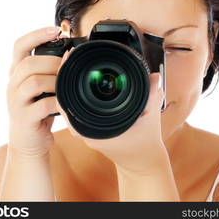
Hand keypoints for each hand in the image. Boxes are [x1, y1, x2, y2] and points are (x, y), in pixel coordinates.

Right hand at [6, 22, 68, 157]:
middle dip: (52, 62)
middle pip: (29, 63)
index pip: (19, 46)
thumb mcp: (42, 87)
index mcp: (17, 72)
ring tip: (68, 86)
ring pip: (34, 82)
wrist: (28, 142)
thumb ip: (50, 70)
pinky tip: (66, 103)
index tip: (56, 29)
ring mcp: (16, 102)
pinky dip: (58, 102)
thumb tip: (71, 52)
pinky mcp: (24, 119)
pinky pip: (42, 105)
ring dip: (56, 81)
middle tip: (68, 67)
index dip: (36, 35)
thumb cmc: (39, 110)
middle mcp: (13, 84)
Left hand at [56, 48, 167, 173]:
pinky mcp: (88, 126)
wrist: (142, 162)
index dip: (65, 78)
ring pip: (68, 102)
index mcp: (94, 130)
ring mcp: (85, 129)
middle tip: (68, 56)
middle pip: (64, 99)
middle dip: (66, 76)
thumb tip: (153, 76)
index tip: (68, 59)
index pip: (68, 102)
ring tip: (71, 62)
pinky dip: (76, 91)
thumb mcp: (151, 117)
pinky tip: (79, 77)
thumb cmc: (145, 143)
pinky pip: (76, 106)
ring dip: (69, 83)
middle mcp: (85, 130)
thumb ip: (152, 96)